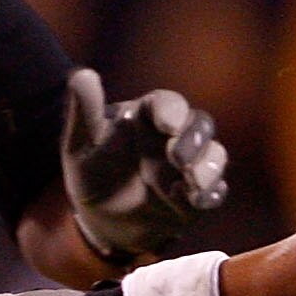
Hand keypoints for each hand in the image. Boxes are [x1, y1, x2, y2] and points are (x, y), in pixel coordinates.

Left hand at [60, 68, 226, 269]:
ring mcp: (190, 164)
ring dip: (208, 167)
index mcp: (148, 116)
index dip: (171, 110)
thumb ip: (84, 114)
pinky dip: (210, 194)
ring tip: (192, 182)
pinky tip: (198, 200)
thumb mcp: (80, 147)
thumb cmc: (91, 174)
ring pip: (214, 155)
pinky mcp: (197, 193)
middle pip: (199, 125)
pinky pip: (215, 190)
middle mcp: (174, 136)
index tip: (167, 123)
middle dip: (194, 139)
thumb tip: (81, 75)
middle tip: (179, 158)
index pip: (167, 103)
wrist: (101, 219)